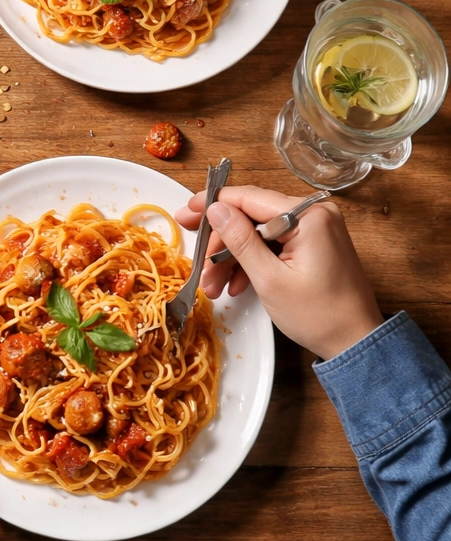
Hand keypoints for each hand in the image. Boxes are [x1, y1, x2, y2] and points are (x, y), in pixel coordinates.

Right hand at [174, 185, 381, 359]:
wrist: (355, 342)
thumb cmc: (318, 314)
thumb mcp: (269, 279)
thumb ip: (240, 239)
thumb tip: (215, 208)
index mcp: (308, 216)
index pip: (248, 198)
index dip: (212, 204)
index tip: (185, 213)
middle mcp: (314, 214)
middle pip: (251, 216)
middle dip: (221, 242)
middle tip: (195, 260)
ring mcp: (315, 229)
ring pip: (259, 233)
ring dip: (233, 258)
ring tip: (213, 286)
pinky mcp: (314, 244)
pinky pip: (273, 244)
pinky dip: (252, 262)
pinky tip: (236, 284)